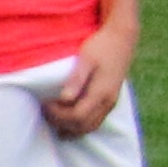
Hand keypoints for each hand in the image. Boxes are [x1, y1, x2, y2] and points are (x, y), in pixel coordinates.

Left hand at [45, 21, 136, 137]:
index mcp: (101, 92)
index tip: (45, 103)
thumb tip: (65, 99)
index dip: (57, 114)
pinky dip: (80, 125)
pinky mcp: (111, 100)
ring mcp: (111, 103)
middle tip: (46, 111)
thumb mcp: (86, 58)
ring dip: (70, 128)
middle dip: (61, 123)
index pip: (76, 115)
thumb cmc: (101, 46)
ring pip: (90, 127)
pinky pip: (95, 121)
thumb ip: (76, 79)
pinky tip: (69, 119)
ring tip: (54, 119)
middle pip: (82, 126)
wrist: (122, 38)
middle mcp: (108, 102)